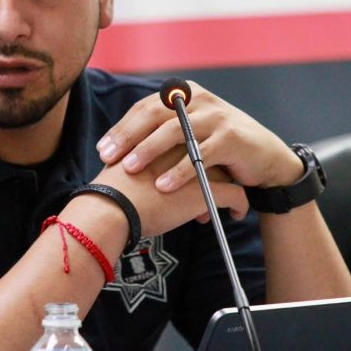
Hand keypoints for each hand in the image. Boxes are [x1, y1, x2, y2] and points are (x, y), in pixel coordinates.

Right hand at [90, 145, 247, 235]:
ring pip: (226, 174)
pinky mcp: (209, 189)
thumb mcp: (122, 162)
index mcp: (165, 136)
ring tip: (217, 205)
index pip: (191, 140)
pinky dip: (238, 205)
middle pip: (209, 153)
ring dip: (224, 188)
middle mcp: (186, 146)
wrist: (113, 208)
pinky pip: (236, 196)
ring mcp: (199, 166)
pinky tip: (236, 214)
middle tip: (203, 188)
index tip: (189, 171)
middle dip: (208, 172)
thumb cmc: (112, 190)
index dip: (192, 157)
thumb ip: (134, 156)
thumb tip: (132, 167)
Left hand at [96, 80, 303, 193]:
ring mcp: (216, 117)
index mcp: (184, 95)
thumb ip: (161, 132)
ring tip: (130, 169)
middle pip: (155, 115)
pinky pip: (199, 154)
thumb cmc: (218, 148)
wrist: (265, 158)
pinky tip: (163, 185)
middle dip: (128, 137)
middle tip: (109, 157)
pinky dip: (179, 171)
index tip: (103, 149)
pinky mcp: (231, 138)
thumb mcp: (189, 132)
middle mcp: (199, 100)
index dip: (122, 128)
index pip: (145, 108)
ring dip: (149, 151)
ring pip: (174, 132)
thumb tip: (120, 146)